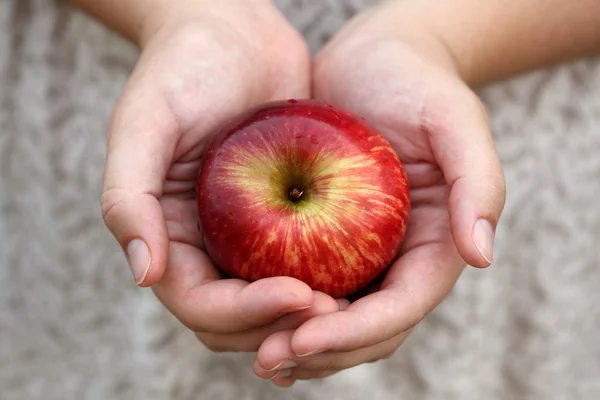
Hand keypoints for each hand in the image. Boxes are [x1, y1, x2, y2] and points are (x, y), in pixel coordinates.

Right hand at [100, 1, 339, 352]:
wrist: (231, 30)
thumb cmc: (182, 69)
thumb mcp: (143, 122)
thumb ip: (128, 197)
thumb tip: (144, 274)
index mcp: (170, 236)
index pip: (200, 304)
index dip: (245, 313)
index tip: (299, 294)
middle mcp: (208, 245)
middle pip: (240, 318)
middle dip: (282, 326)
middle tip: (334, 310)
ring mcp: (247, 235)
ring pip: (276, 301)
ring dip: (310, 314)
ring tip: (352, 302)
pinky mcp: (284, 215)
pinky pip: (307, 261)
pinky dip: (330, 277)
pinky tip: (365, 273)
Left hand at [253, 2, 505, 385]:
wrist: (373, 60)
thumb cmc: (416, 82)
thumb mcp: (455, 119)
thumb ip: (477, 182)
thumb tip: (481, 254)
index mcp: (434, 246)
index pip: (400, 309)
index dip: (354, 333)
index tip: (304, 337)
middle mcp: (397, 260)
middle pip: (365, 331)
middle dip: (321, 353)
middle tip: (270, 359)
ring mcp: (362, 255)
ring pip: (333, 320)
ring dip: (297, 345)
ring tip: (255, 352)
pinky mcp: (326, 240)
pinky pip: (306, 287)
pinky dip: (279, 310)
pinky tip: (245, 316)